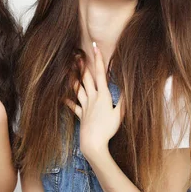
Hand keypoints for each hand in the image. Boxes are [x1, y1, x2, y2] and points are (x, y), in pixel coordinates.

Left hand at [67, 42, 122, 159]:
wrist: (94, 143)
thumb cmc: (108, 129)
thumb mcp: (120, 114)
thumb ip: (124, 100)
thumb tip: (128, 87)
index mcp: (103, 95)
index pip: (101, 74)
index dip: (98, 60)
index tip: (95, 48)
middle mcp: (92, 98)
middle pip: (87, 78)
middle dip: (83, 65)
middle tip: (77, 54)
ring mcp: (85, 106)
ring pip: (78, 89)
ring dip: (74, 79)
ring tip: (69, 69)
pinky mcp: (80, 115)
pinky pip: (73, 106)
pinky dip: (68, 101)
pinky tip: (63, 96)